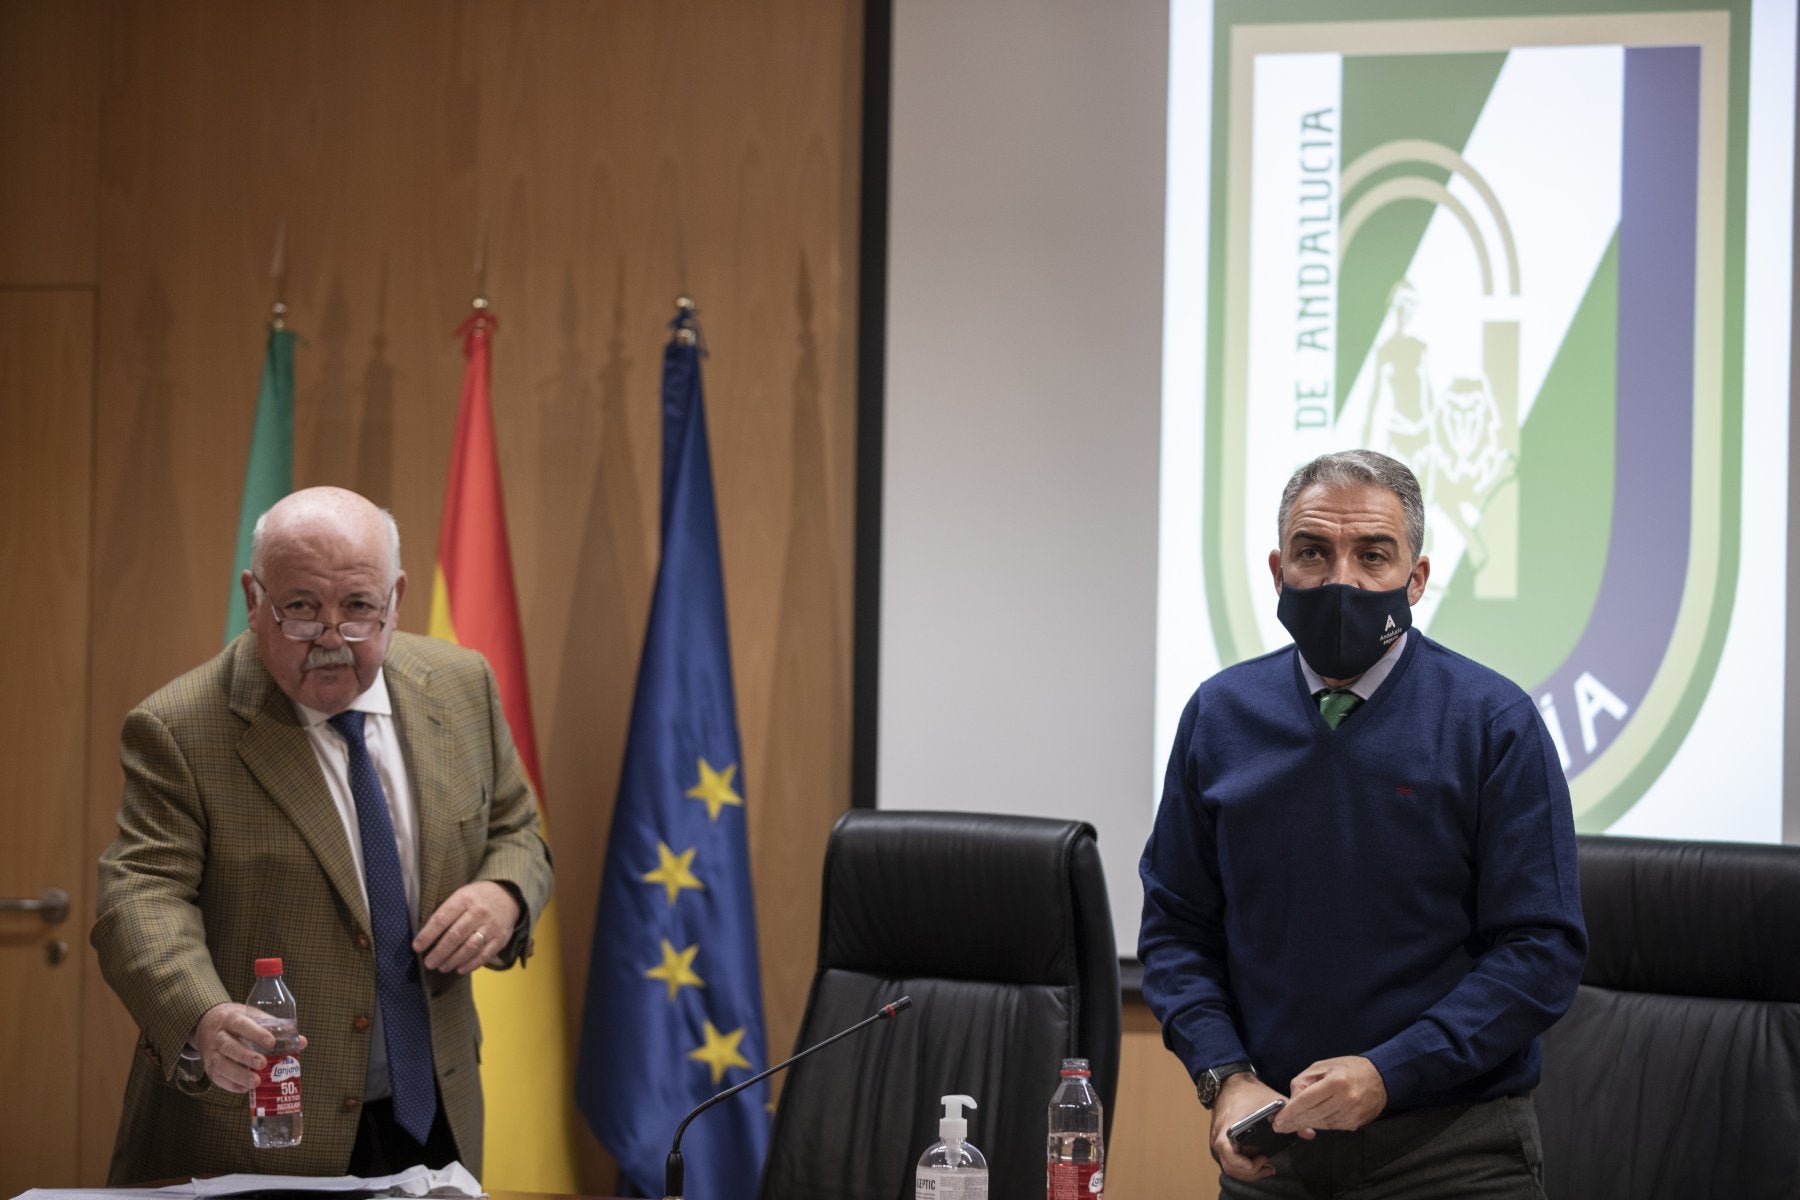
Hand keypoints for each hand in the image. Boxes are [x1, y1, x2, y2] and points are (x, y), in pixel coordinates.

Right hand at [192, 1002, 308, 1093]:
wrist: (207, 1023)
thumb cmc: (237, 1021)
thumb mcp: (253, 1016)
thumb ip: (276, 1028)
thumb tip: (300, 1042)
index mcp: (231, 1018)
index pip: (242, 1024)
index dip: (256, 1033)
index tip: (271, 1042)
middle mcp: (218, 1036)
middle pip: (229, 1046)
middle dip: (246, 1056)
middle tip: (263, 1063)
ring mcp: (210, 1052)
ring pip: (220, 1065)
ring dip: (238, 1075)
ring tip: (256, 1082)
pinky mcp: (208, 1067)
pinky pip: (217, 1078)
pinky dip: (231, 1085)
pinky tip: (245, 1089)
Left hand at [415, 880, 519, 973]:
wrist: (507, 896)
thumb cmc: (476, 899)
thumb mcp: (460, 896)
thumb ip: (446, 913)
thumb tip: (425, 937)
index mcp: (464, 899)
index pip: (442, 919)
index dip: (428, 935)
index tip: (417, 947)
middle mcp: (479, 912)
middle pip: (455, 935)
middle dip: (439, 952)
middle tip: (429, 963)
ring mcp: (491, 926)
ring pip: (470, 947)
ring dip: (453, 960)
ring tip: (442, 967)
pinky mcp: (501, 938)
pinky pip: (485, 955)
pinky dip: (471, 964)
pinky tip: (460, 969)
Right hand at [1210, 1073, 1297, 1181]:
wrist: (1231, 1082)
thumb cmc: (1250, 1093)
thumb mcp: (1272, 1101)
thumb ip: (1290, 1117)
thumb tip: (1309, 1134)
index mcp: (1229, 1127)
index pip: (1228, 1153)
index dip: (1242, 1164)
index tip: (1262, 1161)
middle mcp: (1220, 1137)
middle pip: (1231, 1167)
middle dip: (1251, 1172)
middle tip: (1267, 1164)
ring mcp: (1219, 1140)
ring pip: (1230, 1166)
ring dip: (1248, 1170)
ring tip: (1266, 1164)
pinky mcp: (1222, 1142)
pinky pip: (1230, 1160)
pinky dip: (1243, 1164)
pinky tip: (1258, 1160)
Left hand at [1278, 1056, 1386, 1132]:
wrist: (1380, 1078)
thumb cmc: (1347, 1068)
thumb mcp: (1321, 1066)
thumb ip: (1303, 1082)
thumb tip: (1292, 1102)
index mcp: (1335, 1082)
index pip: (1307, 1101)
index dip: (1290, 1113)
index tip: (1277, 1121)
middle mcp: (1345, 1100)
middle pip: (1313, 1115)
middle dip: (1294, 1122)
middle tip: (1279, 1127)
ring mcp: (1352, 1114)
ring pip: (1321, 1124)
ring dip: (1305, 1124)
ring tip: (1291, 1124)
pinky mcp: (1356, 1123)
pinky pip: (1331, 1127)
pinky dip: (1319, 1124)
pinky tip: (1310, 1122)